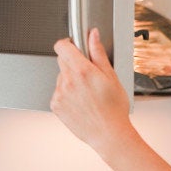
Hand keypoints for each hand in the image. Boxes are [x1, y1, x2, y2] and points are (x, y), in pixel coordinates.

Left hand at [51, 28, 132, 151]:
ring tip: (88, 93)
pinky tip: (82, 101)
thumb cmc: (114, 108)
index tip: (75, 46)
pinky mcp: (56, 105)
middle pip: (62, 60)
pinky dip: (67, 93)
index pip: (62, 46)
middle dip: (74, 62)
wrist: (108, 134)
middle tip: (90, 75)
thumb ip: (98, 53)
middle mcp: (67, 81)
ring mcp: (59, 94)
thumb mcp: (112, 77)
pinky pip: (59, 91)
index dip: (69, 43)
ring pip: (61, 76)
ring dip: (71, 79)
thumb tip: (93, 36)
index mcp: (82, 71)